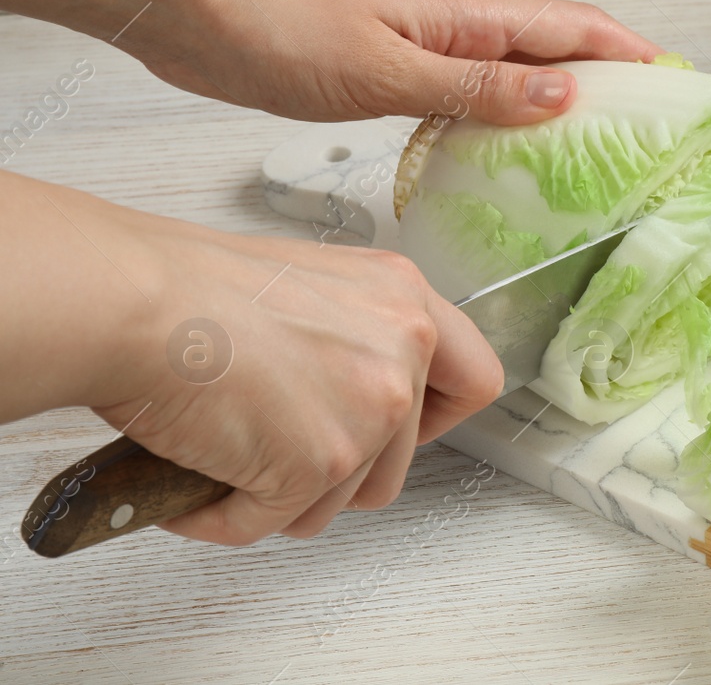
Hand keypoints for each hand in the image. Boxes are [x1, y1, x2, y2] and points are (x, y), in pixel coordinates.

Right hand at [1, 172, 503, 544]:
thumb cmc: (192, 290)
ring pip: (345, 498)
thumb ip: (356, 336)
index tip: (396, 427)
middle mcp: (403, 352)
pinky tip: (194, 481)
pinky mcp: (320, 464)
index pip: (476, 379)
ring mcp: (369, 411)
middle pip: (402, 458)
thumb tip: (346, 391)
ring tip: (229, 454)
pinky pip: (276, 523)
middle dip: (338, 467)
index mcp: (405, 300)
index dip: (436, 416)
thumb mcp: (310, 286)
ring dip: (286, 493)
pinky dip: (226, 515)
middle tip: (278, 445)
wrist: (133, 304)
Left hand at [133, 0, 660, 125]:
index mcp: (471, 16)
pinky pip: (481, 98)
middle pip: (564, 52)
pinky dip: (513, 124)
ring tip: (606, 157)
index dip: (637, 55)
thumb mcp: (389, 70)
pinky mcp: (406, 73)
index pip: (579, 29)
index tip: (685, 88)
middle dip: (617, 84)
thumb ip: (477, 88)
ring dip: (568, 108)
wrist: (203, 18)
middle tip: (659, 136)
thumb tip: (568, 98)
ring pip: (525, 77)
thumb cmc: (286, 32)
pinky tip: (515, 161)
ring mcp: (437, 49)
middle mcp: (464, 28)